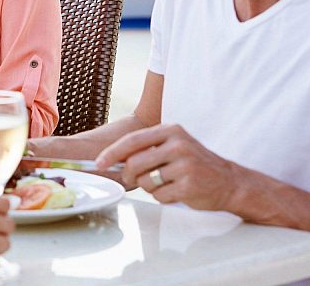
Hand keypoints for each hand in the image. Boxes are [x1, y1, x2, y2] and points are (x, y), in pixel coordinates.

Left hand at [96, 123, 241, 210]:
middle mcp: (178, 145)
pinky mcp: (189, 186)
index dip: (112, 153)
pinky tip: (176, 192)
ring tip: (166, 183)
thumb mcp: (172, 146)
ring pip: (146, 181)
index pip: (132, 141)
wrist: (230, 182)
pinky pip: (159, 196)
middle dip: (130, 175)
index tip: (99, 163)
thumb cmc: (194, 164)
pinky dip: (163, 197)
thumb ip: (146, 148)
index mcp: (171, 131)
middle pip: (134, 163)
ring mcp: (185, 165)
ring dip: (150, 187)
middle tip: (135, 180)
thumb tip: (111, 158)